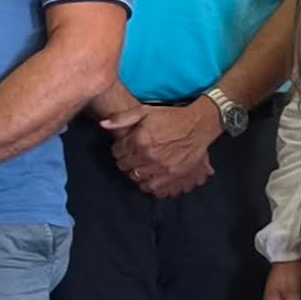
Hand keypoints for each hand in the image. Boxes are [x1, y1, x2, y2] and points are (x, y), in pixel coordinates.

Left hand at [104, 100, 223, 199]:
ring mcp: (161, 168)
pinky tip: (149, 176)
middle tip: (131, 157)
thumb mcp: (145, 111)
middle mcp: (149, 155)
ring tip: (139, 166)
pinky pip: (152, 188)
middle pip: (124, 166)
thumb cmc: (170, 117)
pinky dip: (148, 184)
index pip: (117, 152)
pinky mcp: (172, 176)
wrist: (198, 126)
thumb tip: (103, 125)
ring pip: (136, 178)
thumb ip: (122, 118)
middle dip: (125, 161)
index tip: (124, 147)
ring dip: (135, 173)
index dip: (118, 149)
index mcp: (140, 139)